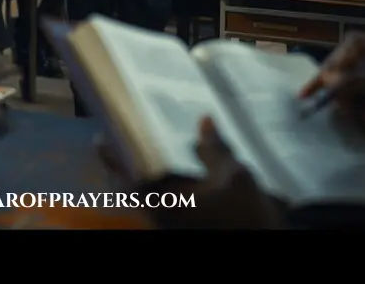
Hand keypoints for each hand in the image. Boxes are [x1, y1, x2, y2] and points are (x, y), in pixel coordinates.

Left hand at [95, 118, 284, 228]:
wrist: (264, 242)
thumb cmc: (244, 214)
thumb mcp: (234, 176)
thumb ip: (214, 149)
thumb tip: (204, 121)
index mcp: (166, 205)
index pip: (127, 180)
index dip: (112, 160)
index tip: (101, 139)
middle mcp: (163, 216)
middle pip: (136, 186)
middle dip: (132, 161)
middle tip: (130, 133)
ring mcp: (173, 223)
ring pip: (153, 195)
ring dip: (152, 172)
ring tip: (157, 143)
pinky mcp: (186, 225)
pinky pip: (169, 202)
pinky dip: (170, 184)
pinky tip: (185, 166)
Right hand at [299, 32, 364, 131]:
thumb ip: (358, 82)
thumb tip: (328, 80)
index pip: (347, 48)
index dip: (331, 64)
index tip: (320, 85)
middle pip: (344, 68)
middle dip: (341, 91)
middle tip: (341, 110)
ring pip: (349, 85)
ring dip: (352, 104)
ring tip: (363, 119)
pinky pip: (359, 97)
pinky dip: (360, 109)